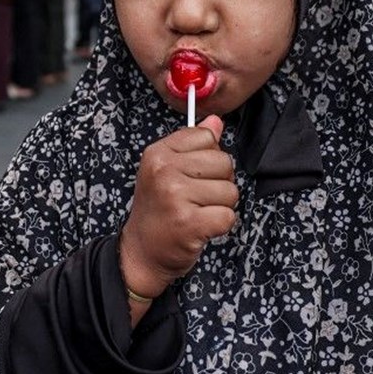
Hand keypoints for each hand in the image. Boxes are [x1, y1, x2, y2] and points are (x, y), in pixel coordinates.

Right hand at [119, 115, 236, 298]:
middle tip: (196, 199)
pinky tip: (201, 227)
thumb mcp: (166, 170)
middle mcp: (164, 171)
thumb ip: (192, 143)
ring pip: (230, 191)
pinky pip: (228, 216)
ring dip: (220, 206)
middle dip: (218, 183)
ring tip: (197, 212)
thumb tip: (216, 121)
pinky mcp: (189, 223)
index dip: (208, 158)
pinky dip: (220, 226)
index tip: (192, 174)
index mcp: (158, 153)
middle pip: (224, 162)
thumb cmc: (158, 211)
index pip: (207, 137)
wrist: (141, 252)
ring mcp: (175, 196)